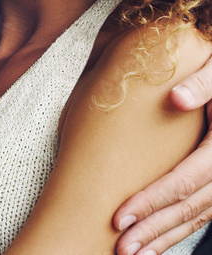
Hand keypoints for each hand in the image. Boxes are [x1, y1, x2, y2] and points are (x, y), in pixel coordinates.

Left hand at [112, 61, 211, 254]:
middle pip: (191, 208)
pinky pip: (204, 214)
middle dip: (154, 230)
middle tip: (120, 248)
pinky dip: (180, 230)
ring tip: (132, 253)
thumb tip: (177, 98)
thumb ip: (204, 84)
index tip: (118, 217)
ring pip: (199, 218)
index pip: (185, 181)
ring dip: (166, 237)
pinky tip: (156, 242)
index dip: (152, 200)